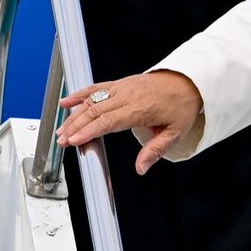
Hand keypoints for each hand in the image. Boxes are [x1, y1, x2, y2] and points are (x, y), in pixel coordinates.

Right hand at [57, 71, 202, 174]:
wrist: (188, 82)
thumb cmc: (181, 107)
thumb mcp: (175, 133)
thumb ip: (155, 151)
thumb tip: (141, 169)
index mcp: (141, 109)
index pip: (109, 121)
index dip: (89, 131)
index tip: (74, 141)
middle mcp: (129, 96)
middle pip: (96, 111)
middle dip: (76, 126)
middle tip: (62, 140)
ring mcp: (124, 87)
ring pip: (93, 100)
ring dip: (75, 114)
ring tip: (62, 129)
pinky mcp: (121, 83)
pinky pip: (97, 87)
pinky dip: (80, 94)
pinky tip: (67, 102)